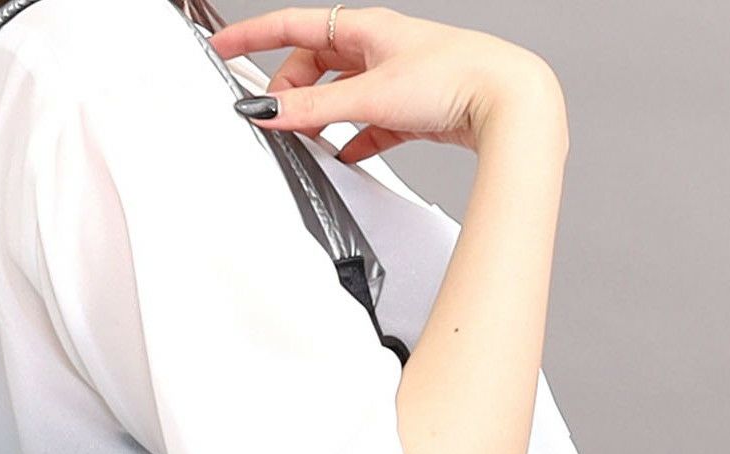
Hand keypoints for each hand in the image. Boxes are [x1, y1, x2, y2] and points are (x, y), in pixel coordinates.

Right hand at [209, 5, 564, 161]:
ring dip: (320, 116)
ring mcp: (395, 77)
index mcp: (365, 28)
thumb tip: (268, 112)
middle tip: (276, 119)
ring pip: (339, 93)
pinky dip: (352, 137)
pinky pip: (367, 121)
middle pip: (314, 63)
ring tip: (308, 139)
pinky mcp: (411, 107)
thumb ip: (314, 109)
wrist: (506, 102)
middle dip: (290, 90)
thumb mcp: (370, 94)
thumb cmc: (455, 78)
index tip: (223, 49)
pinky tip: (348, 153)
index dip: (254, 37)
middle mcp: (378, 47)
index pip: (293, 25)